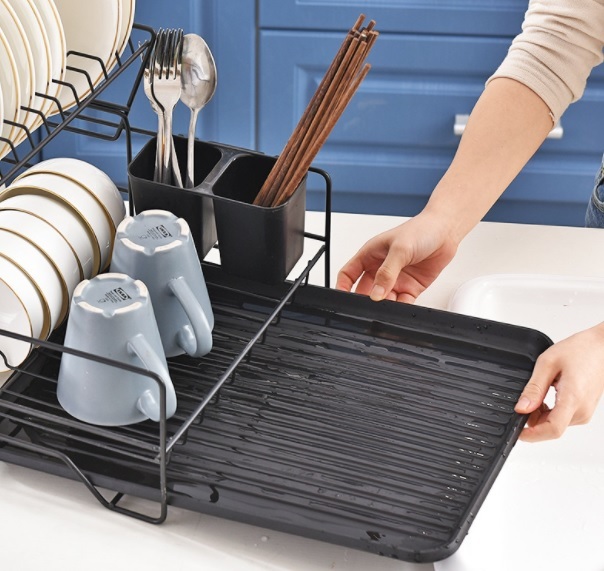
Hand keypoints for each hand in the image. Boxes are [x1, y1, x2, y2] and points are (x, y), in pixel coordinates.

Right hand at [335, 212, 459, 302]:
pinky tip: (400, 309)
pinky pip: (401, 303)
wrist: (446, 231)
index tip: (341, 298)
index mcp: (370, 255)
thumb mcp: (400, 249)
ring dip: (383, 306)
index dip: (342, 286)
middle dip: (364, 300)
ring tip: (385, 309)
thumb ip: (387, 273)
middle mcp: (380, 268)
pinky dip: (400, 309)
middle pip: (364, 290)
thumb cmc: (421, 230)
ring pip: (382, 299)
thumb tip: (376, 293)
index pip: (349, 273)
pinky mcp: (410, 287)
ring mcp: (395, 279)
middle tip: (366, 307)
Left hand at [515, 323, 603, 441]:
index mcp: (573, 399)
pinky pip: (562, 417)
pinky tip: (547, 393)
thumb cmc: (580, 350)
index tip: (517, 431)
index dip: (532, 435)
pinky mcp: (584, 409)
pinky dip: (549, 410)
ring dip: (540, 413)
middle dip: (532, 419)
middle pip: (550, 427)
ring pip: (555, 423)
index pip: (552, 429)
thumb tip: (521, 408)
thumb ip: (534, 388)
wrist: (602, 347)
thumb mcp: (547, 364)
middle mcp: (581, 410)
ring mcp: (585, 411)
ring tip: (540, 389)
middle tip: (525, 397)